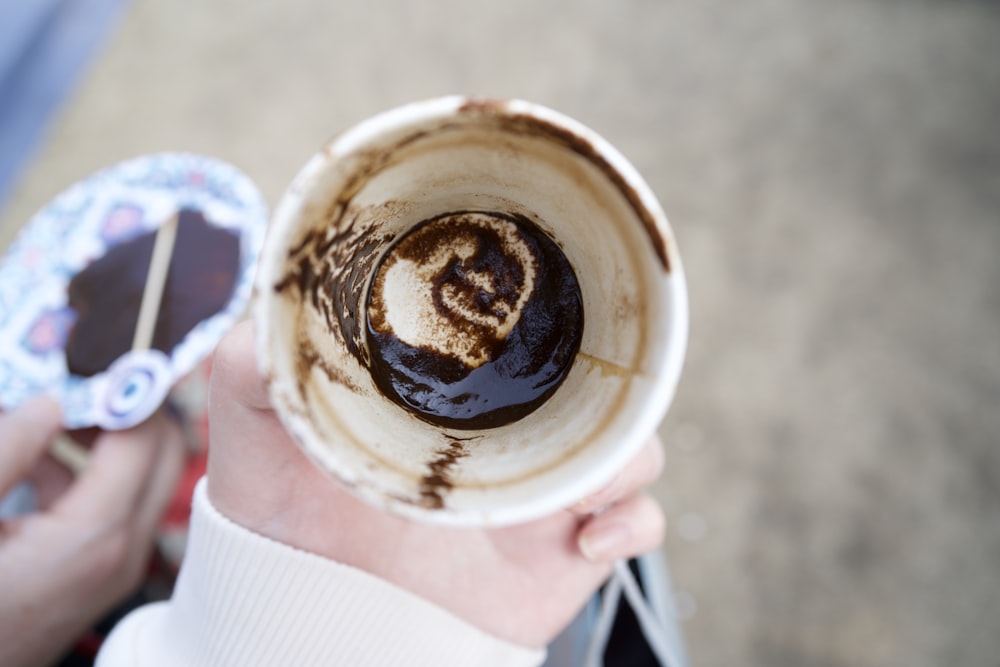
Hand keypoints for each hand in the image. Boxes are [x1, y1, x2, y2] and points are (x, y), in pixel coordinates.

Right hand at [0, 397, 185, 666]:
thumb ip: (6, 453)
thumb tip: (48, 402)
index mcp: (95, 536)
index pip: (145, 436)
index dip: (129, 387)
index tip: (109, 347)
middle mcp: (122, 551)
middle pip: (162, 452)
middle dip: (129, 407)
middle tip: (84, 375)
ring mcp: (114, 567)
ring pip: (140, 477)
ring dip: (104, 438)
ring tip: (48, 411)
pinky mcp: (96, 574)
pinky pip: (112, 505)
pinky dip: (84, 472)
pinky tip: (35, 456)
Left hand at [207, 320, 665, 647]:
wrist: (312, 608)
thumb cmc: (285, 509)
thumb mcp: (255, 422)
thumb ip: (251, 358)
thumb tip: (275, 300)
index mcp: (455, 390)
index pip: (525, 329)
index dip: (552, 304)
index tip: (553, 288)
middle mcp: (507, 431)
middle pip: (596, 381)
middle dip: (607, 378)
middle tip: (580, 383)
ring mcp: (541, 487)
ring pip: (631, 446)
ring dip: (625, 453)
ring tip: (579, 478)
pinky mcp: (565, 547)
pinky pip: (638, 524)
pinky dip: (631, 523)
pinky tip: (585, 538)